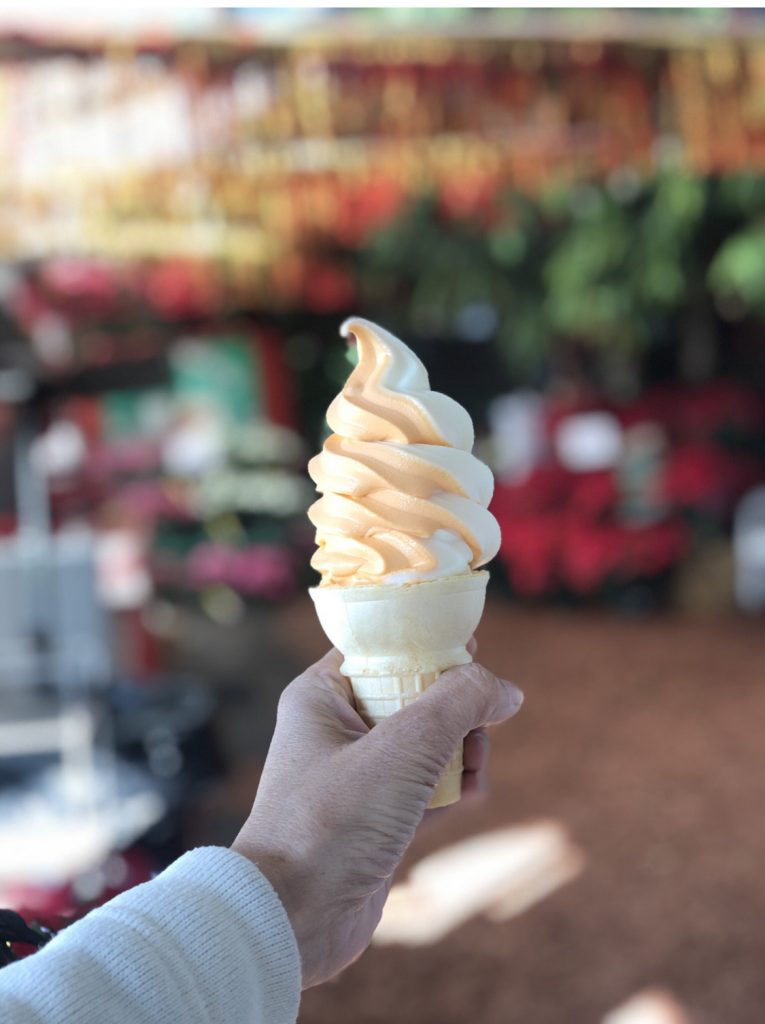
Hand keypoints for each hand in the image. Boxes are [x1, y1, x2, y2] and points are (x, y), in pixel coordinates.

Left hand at [232, 648, 522, 987]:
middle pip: (413, 696)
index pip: (382, 649)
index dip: (429, 644)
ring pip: (425, 745)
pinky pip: (424, 788)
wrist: (291, 921)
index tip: (472, 648)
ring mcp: (355, 778)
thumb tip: (506, 688)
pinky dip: (452, 789)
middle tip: (478, 726)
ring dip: (461, 752)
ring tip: (476, 768)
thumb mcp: (404, 748)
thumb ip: (459, 704)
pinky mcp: (373, 821)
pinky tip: (473, 794)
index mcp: (322, 696)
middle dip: (456, 710)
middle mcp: (335, 731)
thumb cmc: (332, 823)